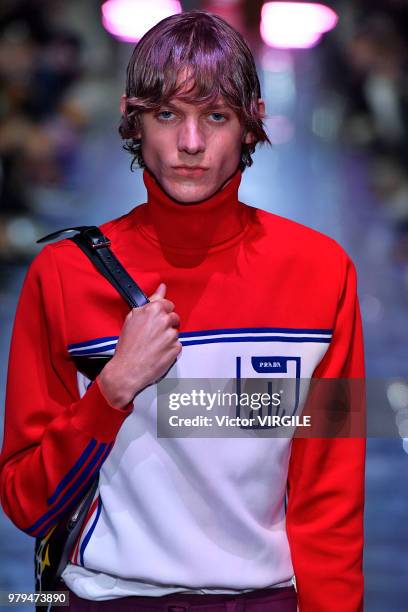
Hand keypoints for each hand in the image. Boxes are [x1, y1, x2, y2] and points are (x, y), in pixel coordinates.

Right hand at [97, 282, 181, 407]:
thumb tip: (162, 288)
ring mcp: (171, 335)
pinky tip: (158, 353)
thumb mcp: (133, 318)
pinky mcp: (176, 348)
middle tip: (153, 334)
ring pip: (175, 332)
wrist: (127, 370)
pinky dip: (170, 349)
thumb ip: (151, 301)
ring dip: (167, 337)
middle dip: (166, 324)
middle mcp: (164, 321)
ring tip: (153, 345)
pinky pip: (177, 345)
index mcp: (153, 310)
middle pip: (173, 317)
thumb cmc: (127, 346)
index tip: (156, 319)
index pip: (167, 303)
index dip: (162, 312)